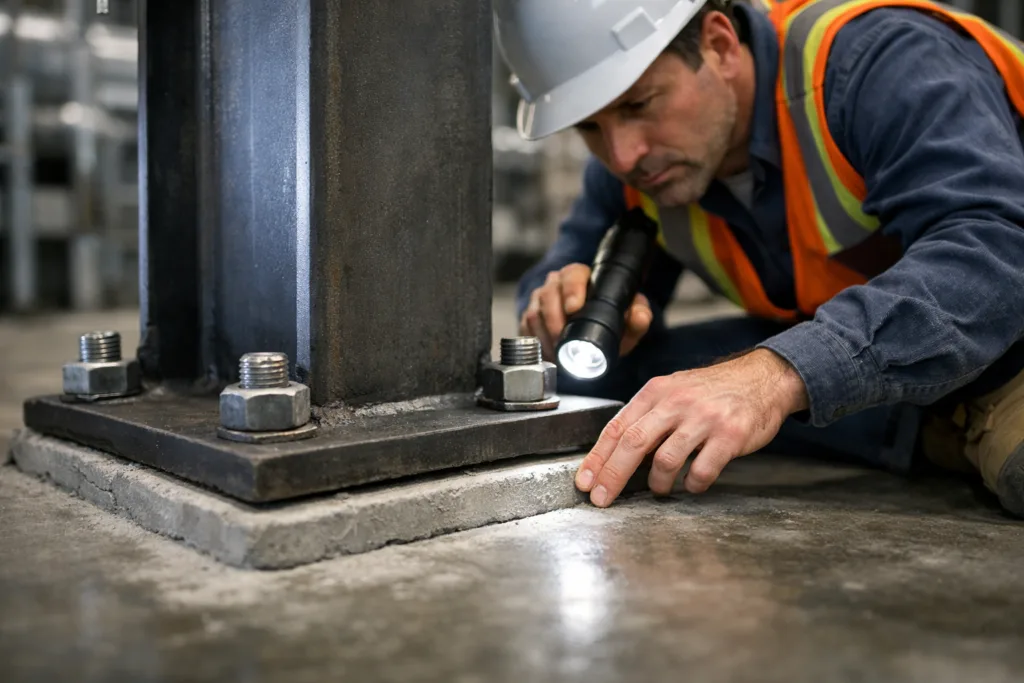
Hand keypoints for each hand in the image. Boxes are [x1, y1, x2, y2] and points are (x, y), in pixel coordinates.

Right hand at [520, 263, 652, 360]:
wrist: (594, 334)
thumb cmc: (610, 321)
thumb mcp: (629, 321)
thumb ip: (639, 317)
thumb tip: (639, 316)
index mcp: (580, 276)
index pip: (572, 276)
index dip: (571, 290)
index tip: (574, 308)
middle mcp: (556, 284)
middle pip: (548, 295)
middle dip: (554, 320)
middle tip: (563, 340)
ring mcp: (540, 299)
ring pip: (535, 312)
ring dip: (544, 335)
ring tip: (556, 351)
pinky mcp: (529, 316)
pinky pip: (525, 326)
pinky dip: (536, 341)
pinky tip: (548, 352)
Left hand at [574, 349, 808, 506]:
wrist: (762, 378)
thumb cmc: (712, 390)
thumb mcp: (673, 391)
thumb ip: (647, 416)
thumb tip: (615, 452)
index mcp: (656, 392)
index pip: (617, 427)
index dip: (598, 457)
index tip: (585, 481)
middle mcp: (677, 403)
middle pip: (633, 443)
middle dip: (613, 475)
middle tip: (602, 498)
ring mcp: (704, 419)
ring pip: (665, 459)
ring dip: (657, 483)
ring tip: (659, 489)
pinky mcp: (730, 436)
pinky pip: (702, 470)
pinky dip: (693, 484)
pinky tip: (692, 484)